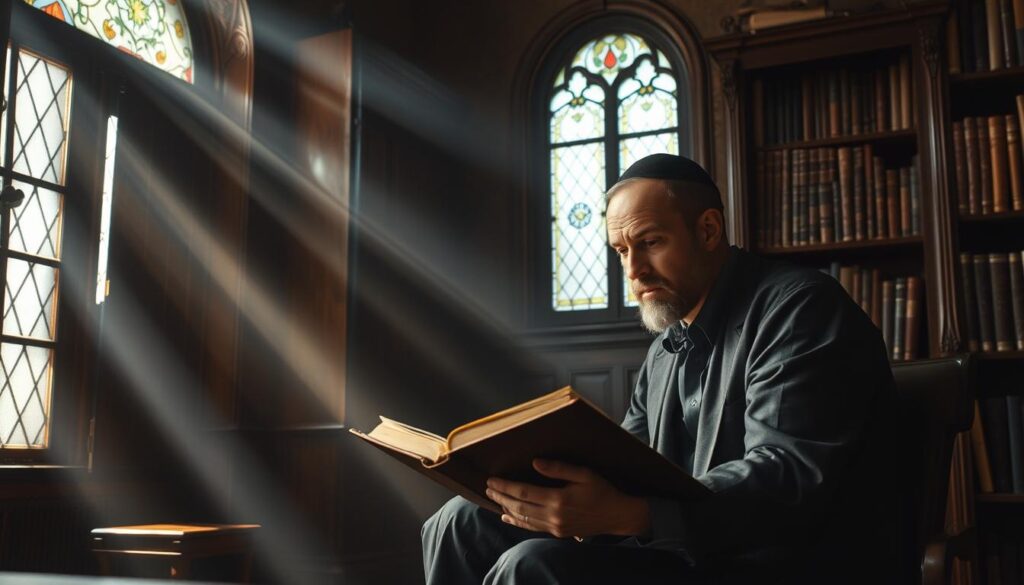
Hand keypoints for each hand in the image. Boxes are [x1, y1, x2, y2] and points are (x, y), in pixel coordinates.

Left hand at [485, 458, 649, 538]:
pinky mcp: (558, 532)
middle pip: (519, 506)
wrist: (617, 515)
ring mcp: (555, 526)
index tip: (492, 480)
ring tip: (493, 499)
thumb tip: (535, 463)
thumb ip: (559, 468)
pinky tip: (507, 517)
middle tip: (487, 488)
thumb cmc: (602, 491)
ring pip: (523, 518)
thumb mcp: (584, 474)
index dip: (505, 486)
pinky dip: (517, 522)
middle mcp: (554, 516)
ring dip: (506, 508)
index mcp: (558, 499)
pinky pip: (532, 527)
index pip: (523, 492)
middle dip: (501, 496)